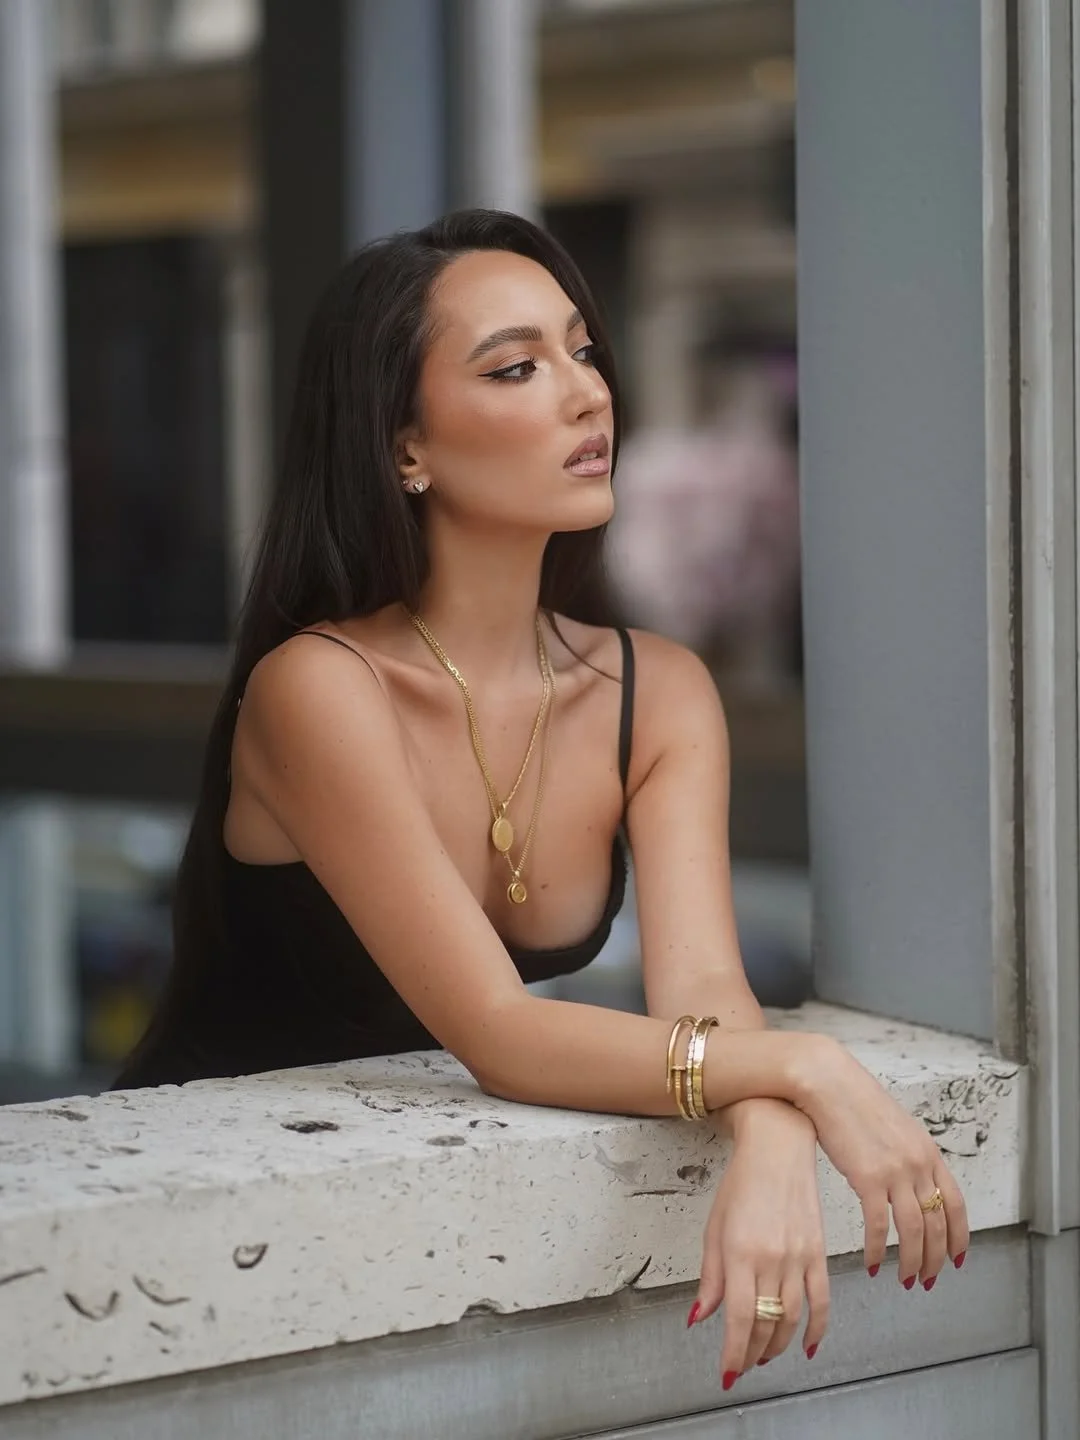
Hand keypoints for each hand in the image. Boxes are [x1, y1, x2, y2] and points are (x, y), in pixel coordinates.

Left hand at [690, 1099, 828, 1387]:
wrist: (778, 1148)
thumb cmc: (741, 1182)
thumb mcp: (714, 1227)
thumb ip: (710, 1276)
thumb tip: (699, 1316)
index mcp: (740, 1253)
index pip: (737, 1319)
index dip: (733, 1353)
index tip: (727, 1372)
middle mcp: (771, 1259)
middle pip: (765, 1324)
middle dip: (751, 1353)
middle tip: (742, 1366)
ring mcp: (798, 1257)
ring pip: (792, 1319)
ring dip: (778, 1345)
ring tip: (764, 1355)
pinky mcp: (818, 1252)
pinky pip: (822, 1301)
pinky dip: (817, 1330)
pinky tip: (808, 1346)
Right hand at [795, 1036, 969, 1286]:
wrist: (828, 1083)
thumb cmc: (855, 1102)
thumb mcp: (896, 1127)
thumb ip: (909, 1156)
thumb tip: (912, 1183)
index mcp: (928, 1152)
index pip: (955, 1204)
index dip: (959, 1237)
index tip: (957, 1259)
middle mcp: (918, 1164)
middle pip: (938, 1224)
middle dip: (936, 1259)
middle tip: (929, 1280)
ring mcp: (895, 1171)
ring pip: (914, 1231)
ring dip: (912, 1262)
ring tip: (907, 1281)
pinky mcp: (867, 1178)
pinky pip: (879, 1226)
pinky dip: (878, 1250)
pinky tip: (874, 1263)